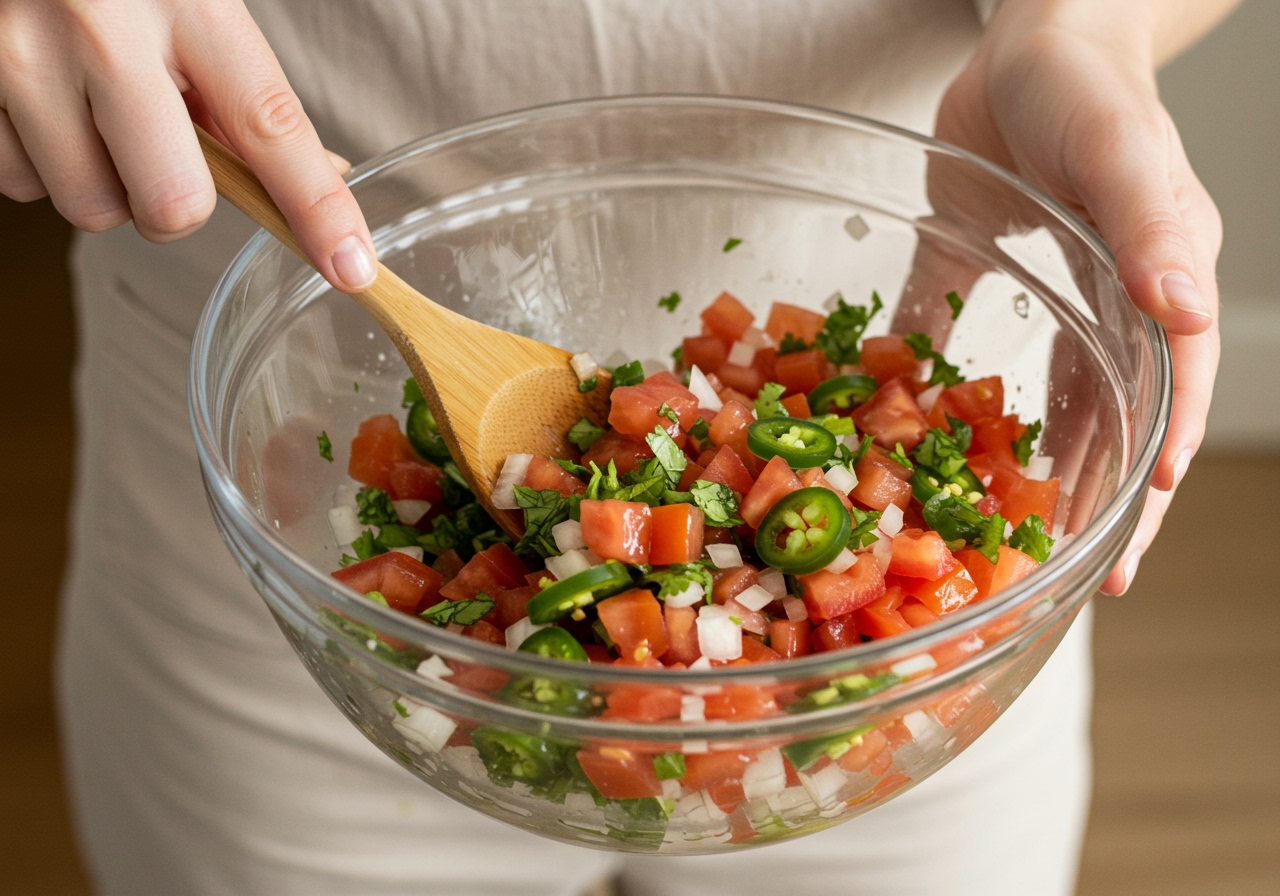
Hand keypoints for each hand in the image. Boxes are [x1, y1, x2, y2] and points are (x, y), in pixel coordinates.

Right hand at [0, 0, 374, 291]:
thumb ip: (239, 85)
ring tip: (89, 112)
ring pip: (92, 208)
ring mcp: (19, 59)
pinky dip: (39, 163)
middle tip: (160, 153)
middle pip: (173, 203)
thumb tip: (318, 173)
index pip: (270, 126)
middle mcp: (100, 31)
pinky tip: (41, 107)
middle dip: (176, 202)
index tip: (352, 265)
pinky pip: (20, 185)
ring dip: (103, 183)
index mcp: (183, 0)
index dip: (318, 208)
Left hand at [937, 2, 1225, 593]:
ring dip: (1044, 468)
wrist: (1033, 40)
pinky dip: (966, 404)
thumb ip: (1153, 227)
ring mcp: (1056, 295)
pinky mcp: (992, 275)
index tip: (1131, 541)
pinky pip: (980, 354)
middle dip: (1106, 498)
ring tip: (1023, 536)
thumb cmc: (1087, 86)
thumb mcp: (1123, 152)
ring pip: (1057, 400)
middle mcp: (1116, 301)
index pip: (1169, 395)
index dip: (1154, 467)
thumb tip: (1188, 310)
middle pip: (1119, 417)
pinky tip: (943, 448)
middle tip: (1084, 579)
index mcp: (1160, 281)